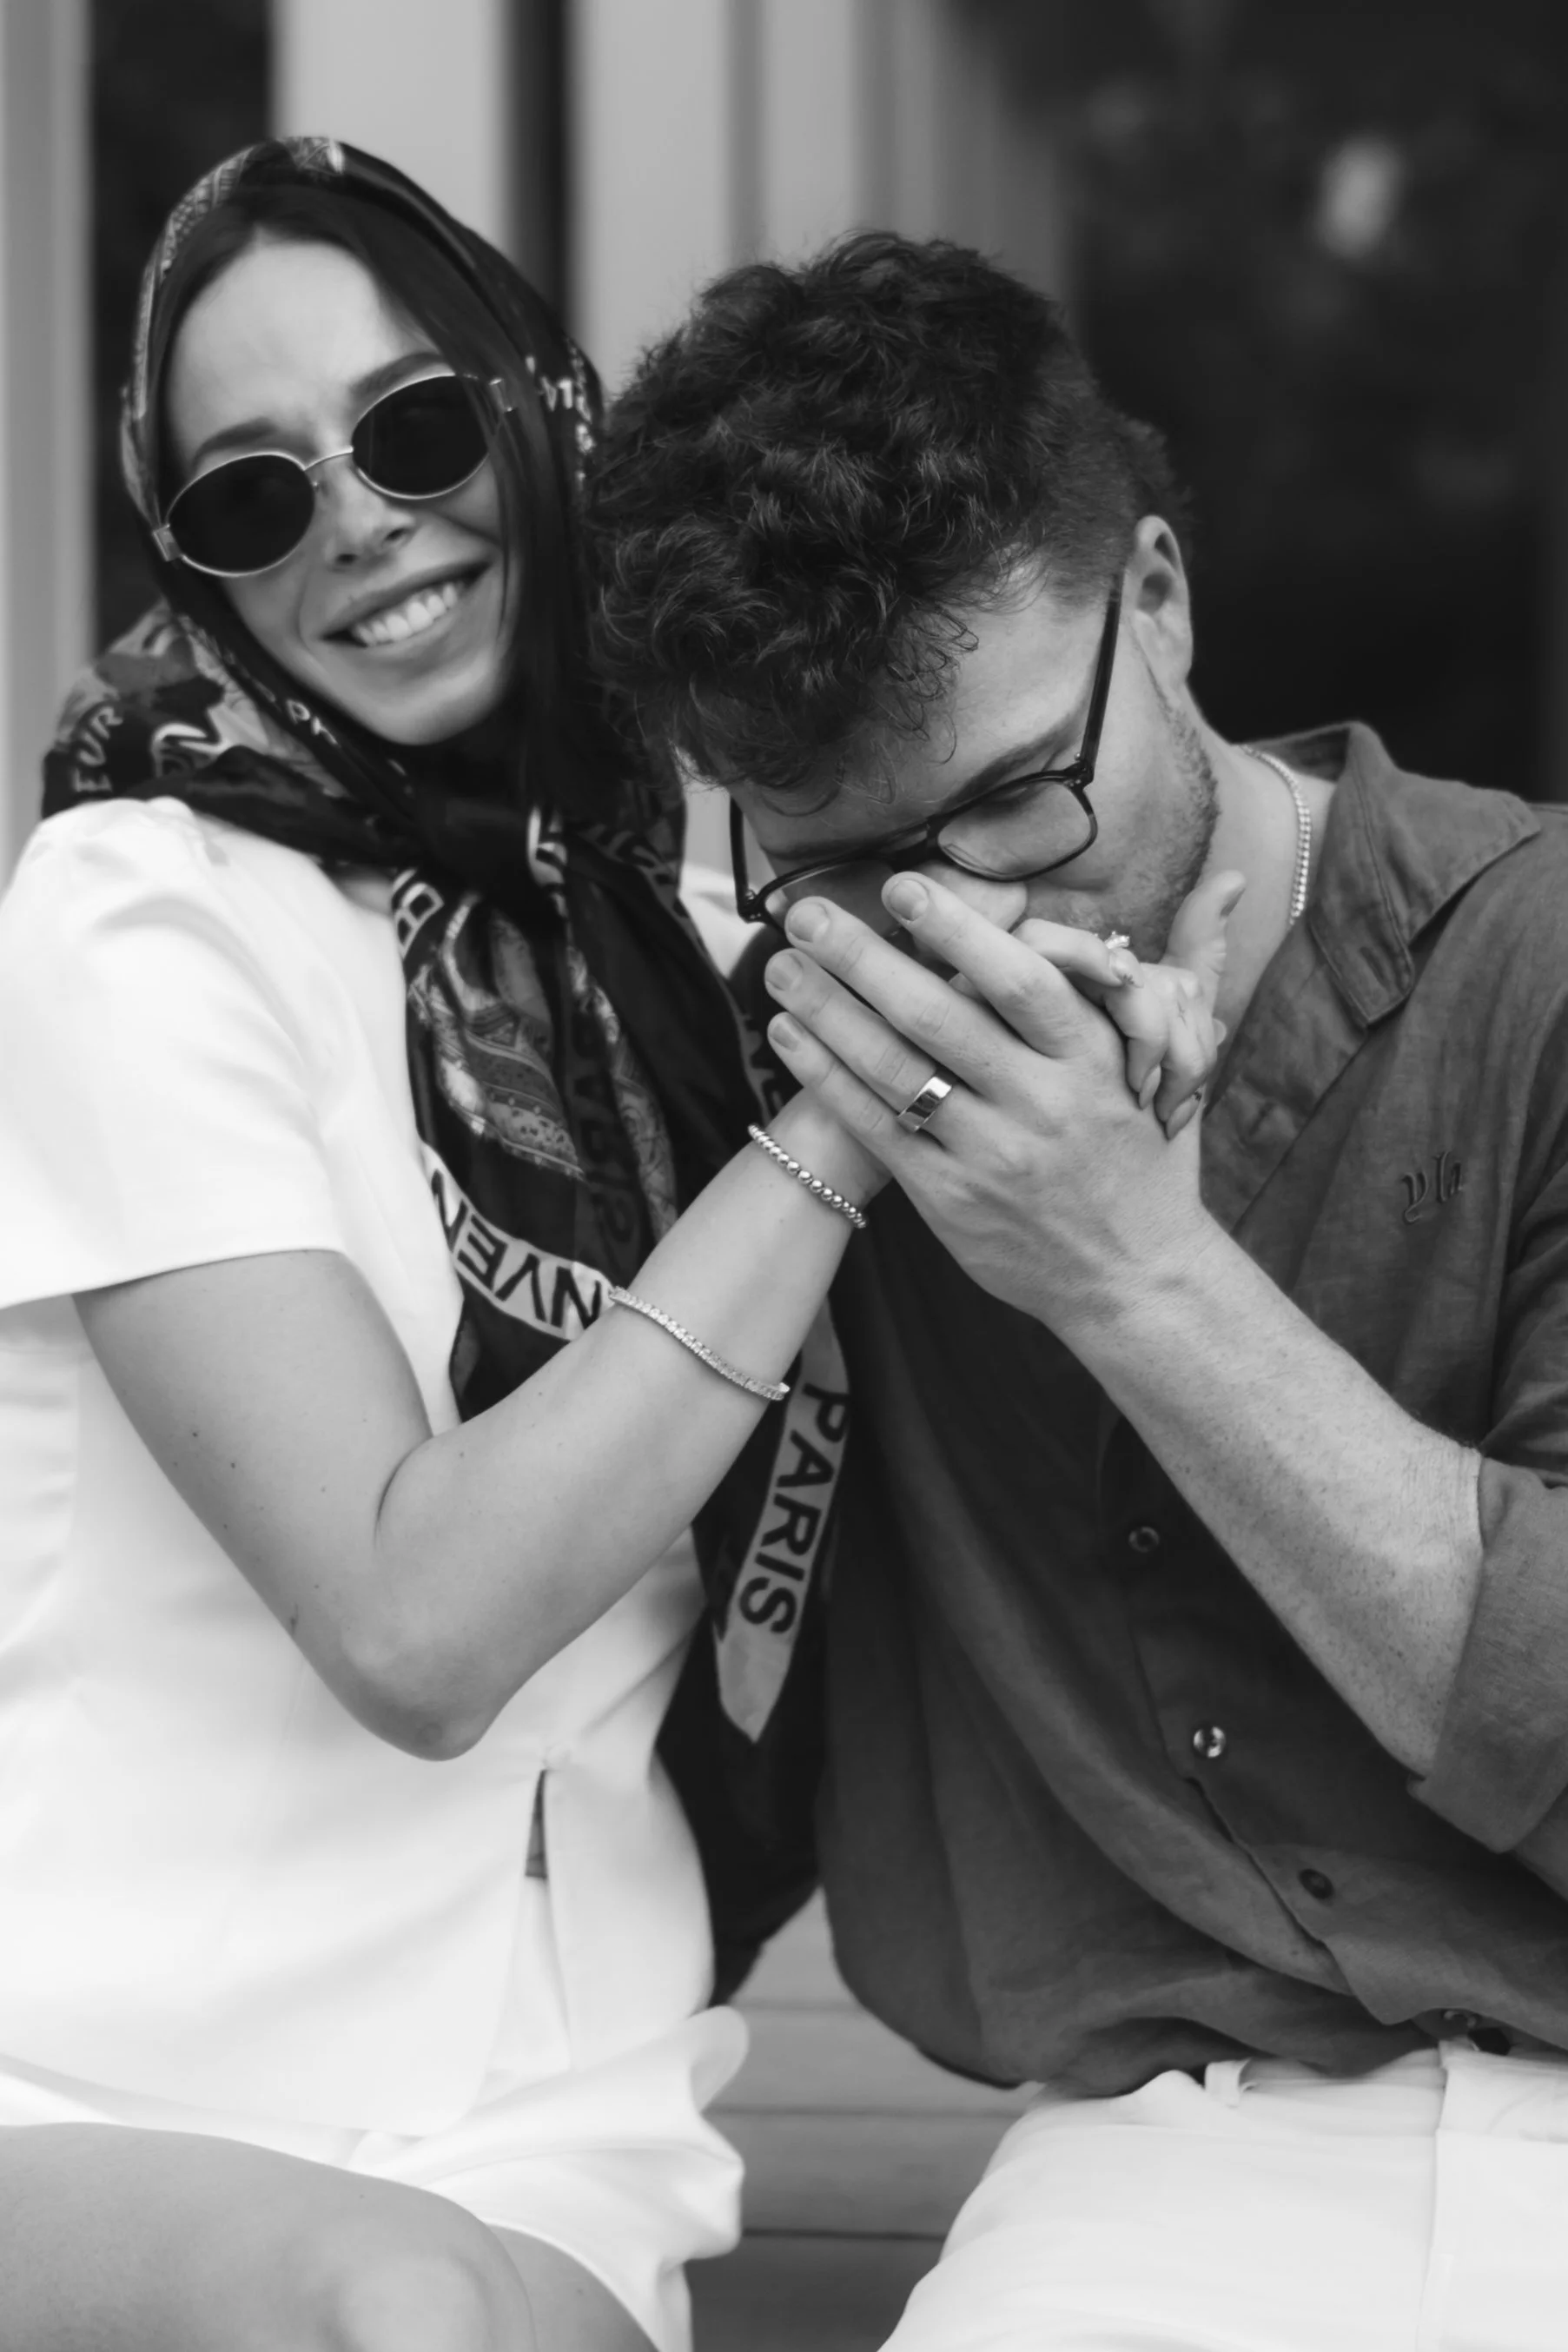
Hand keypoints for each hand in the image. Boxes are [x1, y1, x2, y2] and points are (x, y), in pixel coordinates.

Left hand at [762, 874, 1220, 1333]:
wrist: (1137, 1278)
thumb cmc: (1151, 1155)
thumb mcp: (1182, 1060)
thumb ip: (1196, 962)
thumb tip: (1233, 878)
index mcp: (1095, 1061)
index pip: (1022, 981)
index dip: (958, 931)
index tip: (901, 886)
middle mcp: (1042, 1106)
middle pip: (940, 1018)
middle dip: (865, 960)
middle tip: (806, 915)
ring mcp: (992, 1156)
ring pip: (898, 1072)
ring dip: (829, 1014)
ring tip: (780, 967)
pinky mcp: (951, 1201)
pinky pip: (880, 1129)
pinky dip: (831, 1080)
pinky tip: (790, 1036)